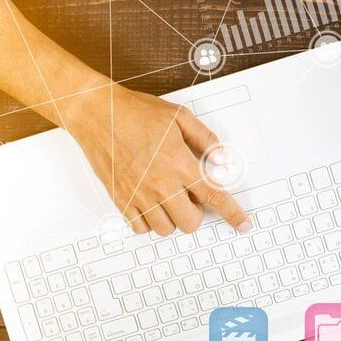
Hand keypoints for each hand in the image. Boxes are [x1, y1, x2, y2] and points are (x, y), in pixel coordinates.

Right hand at [61, 83, 251, 236]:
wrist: (97, 113)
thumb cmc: (136, 112)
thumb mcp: (179, 116)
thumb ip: (205, 139)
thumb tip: (224, 160)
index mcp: (179, 163)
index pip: (213, 197)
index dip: (232, 214)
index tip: (243, 224)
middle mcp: (160, 183)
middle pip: (190, 222)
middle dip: (195, 214)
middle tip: (189, 196)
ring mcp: (138, 194)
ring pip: (165, 229)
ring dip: (172, 218)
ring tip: (167, 197)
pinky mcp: (120, 198)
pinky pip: (140, 228)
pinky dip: (148, 221)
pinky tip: (149, 203)